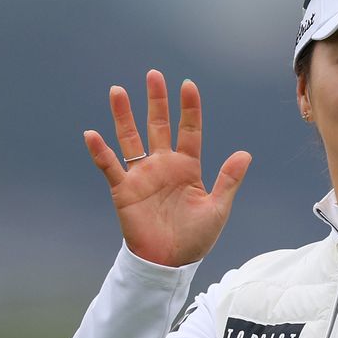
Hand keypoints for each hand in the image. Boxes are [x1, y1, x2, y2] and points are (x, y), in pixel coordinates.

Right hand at [84, 69, 251, 266]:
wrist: (169, 263)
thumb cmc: (195, 238)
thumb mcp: (217, 208)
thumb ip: (228, 180)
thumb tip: (245, 153)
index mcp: (188, 167)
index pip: (189, 131)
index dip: (189, 109)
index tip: (188, 85)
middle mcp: (163, 165)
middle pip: (158, 126)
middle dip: (156, 101)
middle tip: (154, 75)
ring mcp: (142, 175)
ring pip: (131, 139)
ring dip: (124, 116)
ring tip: (118, 90)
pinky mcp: (124, 190)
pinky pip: (110, 167)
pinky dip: (100, 152)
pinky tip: (92, 134)